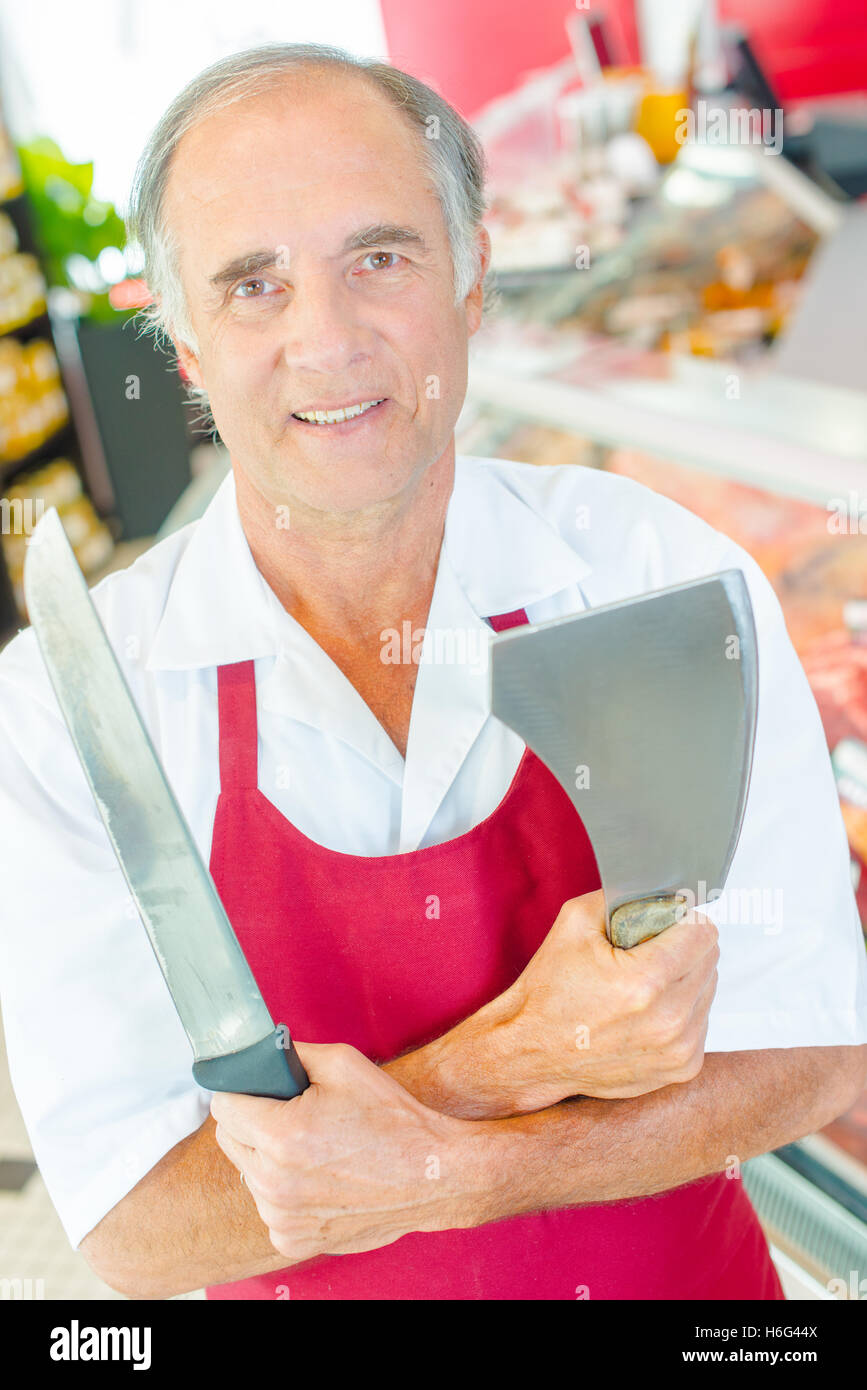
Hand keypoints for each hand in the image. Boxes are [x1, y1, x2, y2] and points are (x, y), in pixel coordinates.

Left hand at [211, 1041, 487, 1265]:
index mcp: (282, 1135)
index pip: (223, 1107)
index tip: (260, 1091)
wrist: (434, 1175)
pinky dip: (284, 1193)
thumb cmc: (393, 1118)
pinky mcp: (293, 1241)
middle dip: (252, 1122)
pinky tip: (319, 1180)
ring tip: (312, 1150)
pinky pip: (268, 1207)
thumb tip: (257, 1052)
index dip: (242, 1091)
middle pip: (229, 1140)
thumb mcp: (342, 1063)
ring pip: (248, 1174)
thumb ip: (289, 1053)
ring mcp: (282, 1217)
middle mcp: (276, 1182)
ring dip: (267, 1159)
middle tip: (290, 1116)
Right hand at [497, 888, 718, 1108]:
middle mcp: (669, 1019)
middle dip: (683, 947)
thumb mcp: (574, 923)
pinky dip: (680, 1010)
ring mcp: (679, 1049)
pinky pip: (701, 1021)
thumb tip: (660, 890)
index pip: (703, 932)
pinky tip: (647, 1012)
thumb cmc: (549, 992)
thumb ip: (623, 896)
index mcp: (646, 981)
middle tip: (647, 952)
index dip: (683, 919)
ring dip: (683, 979)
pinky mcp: (682, 1069)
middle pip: (710, 959)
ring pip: (708, 990)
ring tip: (643, 985)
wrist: (531, 1053)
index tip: (665, 922)